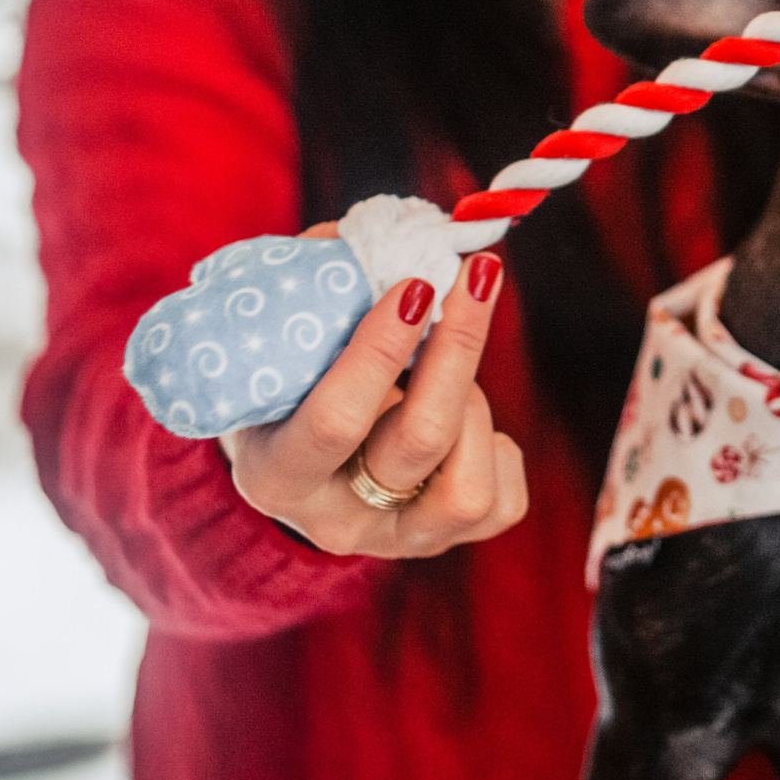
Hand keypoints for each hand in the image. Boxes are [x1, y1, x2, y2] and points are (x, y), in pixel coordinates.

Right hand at [222, 225, 527, 556]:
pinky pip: (504, 501)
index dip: (380, 350)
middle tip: (474, 276)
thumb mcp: (278, 345)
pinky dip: (498, 446)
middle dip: (457, 347)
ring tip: (451, 361)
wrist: (296, 466)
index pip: (335, 419)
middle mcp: (334, 521)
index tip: (415, 284)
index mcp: (274, 472)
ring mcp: (396, 540)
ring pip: (468, 484)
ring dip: (474, 401)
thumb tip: (383, 236)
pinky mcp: (447, 542)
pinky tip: (466, 418)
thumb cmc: (287, 383)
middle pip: (419, 440)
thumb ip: (321, 290)